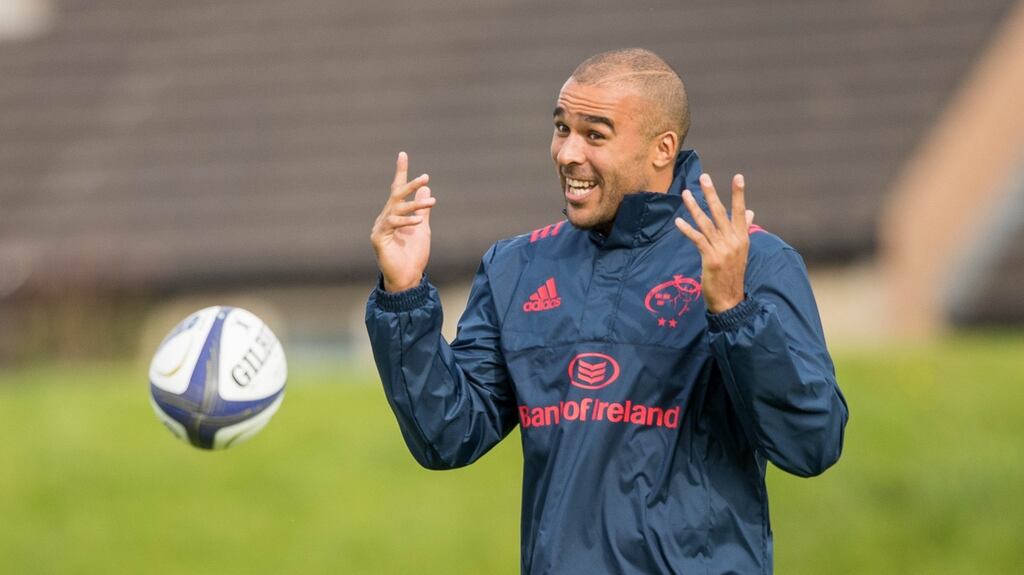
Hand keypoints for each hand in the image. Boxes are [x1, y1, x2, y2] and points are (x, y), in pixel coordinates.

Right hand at [371, 152, 436, 291]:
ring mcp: (380, 228)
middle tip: (425, 177)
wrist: (407, 278)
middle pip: (396, 196)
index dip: (401, 172)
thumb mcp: (423, 228)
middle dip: (410, 185)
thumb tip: (426, 189)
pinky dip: (407, 221)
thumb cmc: (413, 255)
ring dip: (415, 205)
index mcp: (394, 214)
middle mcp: (385, 218)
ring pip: (396, 209)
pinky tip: (419, 220)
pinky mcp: (378, 238)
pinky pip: (392, 224)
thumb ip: (423, 209)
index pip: (397, 190)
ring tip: (432, 202)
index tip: (403, 154)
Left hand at [674, 173, 754, 313]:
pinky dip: (687, 229)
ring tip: (685, 193)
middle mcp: (734, 240)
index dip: (739, 194)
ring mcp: (722, 249)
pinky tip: (678, 221)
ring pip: (706, 223)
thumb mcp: (742, 250)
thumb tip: (750, 211)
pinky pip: (697, 239)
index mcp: (742, 237)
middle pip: (721, 212)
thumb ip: (745, 229)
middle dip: (711, 193)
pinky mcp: (710, 258)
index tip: (738, 177)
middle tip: (704, 177)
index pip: (741, 211)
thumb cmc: (733, 274)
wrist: (730, 299)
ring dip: (694, 207)